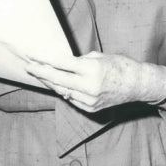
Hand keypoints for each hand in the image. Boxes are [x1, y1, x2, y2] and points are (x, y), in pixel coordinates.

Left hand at [25, 52, 165, 112]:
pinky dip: (64, 91)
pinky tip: (58, 84)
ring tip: (41, 75)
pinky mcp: (90, 109)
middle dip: (41, 73)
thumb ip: (79, 61)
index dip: (44, 60)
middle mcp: (88, 86)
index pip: (61, 64)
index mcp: (91, 69)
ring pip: (62, 91)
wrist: (137, 85)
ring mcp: (89, 100)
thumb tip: (62, 63)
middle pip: (57, 79)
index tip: (32, 57)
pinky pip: (71, 99)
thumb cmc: (120, 65)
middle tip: (28, 67)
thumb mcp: (99, 56)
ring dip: (51, 83)